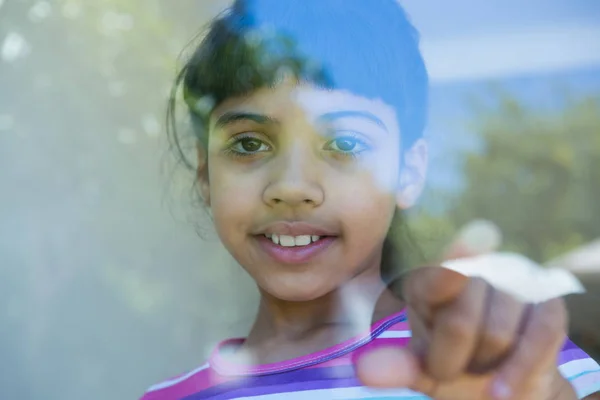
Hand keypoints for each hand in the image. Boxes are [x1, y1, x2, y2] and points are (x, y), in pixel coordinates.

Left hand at [357, 267, 576, 399]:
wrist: (503, 386)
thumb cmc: (457, 367)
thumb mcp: (424, 369)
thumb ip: (398, 365)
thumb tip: (362, 368)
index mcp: (434, 281)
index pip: (437, 272)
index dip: (450, 262)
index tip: (469, 249)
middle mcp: (473, 271)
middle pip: (460, 320)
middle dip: (450, 361)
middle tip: (448, 370)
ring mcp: (513, 284)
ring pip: (496, 334)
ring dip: (485, 368)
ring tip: (479, 369)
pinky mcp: (548, 304)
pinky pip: (537, 338)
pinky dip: (517, 371)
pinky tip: (501, 391)